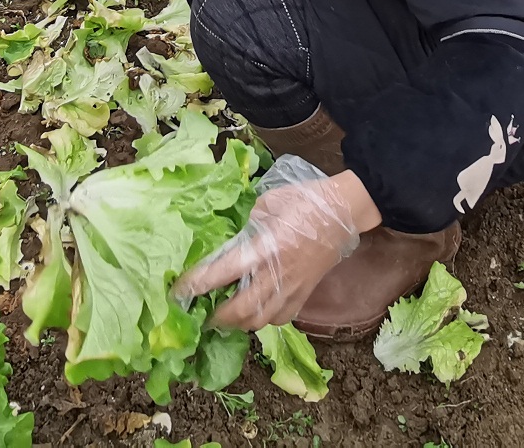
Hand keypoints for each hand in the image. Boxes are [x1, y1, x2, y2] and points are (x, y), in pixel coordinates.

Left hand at [175, 170, 376, 329]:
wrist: (344, 210)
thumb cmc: (306, 200)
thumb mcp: (269, 202)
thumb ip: (248, 223)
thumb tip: (234, 238)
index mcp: (267, 247)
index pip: (225, 272)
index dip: (199, 284)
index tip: (179, 291)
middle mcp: (279, 273)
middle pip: (242, 308)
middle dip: (218, 317)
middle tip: (202, 315)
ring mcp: (294, 287)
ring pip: (261, 320)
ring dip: (239, 323)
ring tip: (225, 318)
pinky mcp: (306, 293)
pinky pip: (281, 318)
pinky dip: (264, 320)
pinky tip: (256, 312)